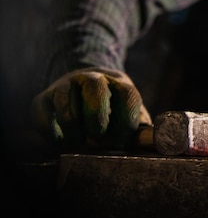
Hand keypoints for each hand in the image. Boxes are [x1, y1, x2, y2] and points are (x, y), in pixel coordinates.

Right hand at [31, 67, 151, 148]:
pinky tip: (61, 141)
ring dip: (72, 126)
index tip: (122, 142)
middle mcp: (92, 78)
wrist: (80, 90)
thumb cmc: (111, 111)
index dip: (126, 120)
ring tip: (78, 142)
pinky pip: (42, 112)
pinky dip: (51, 131)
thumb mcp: (127, 114)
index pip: (127, 94)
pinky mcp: (43, 97)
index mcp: (119, 82)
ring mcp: (66, 85)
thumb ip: (138, 129)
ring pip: (66, 100)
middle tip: (97, 137)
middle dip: (97, 116)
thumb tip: (149, 144)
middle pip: (95, 88)